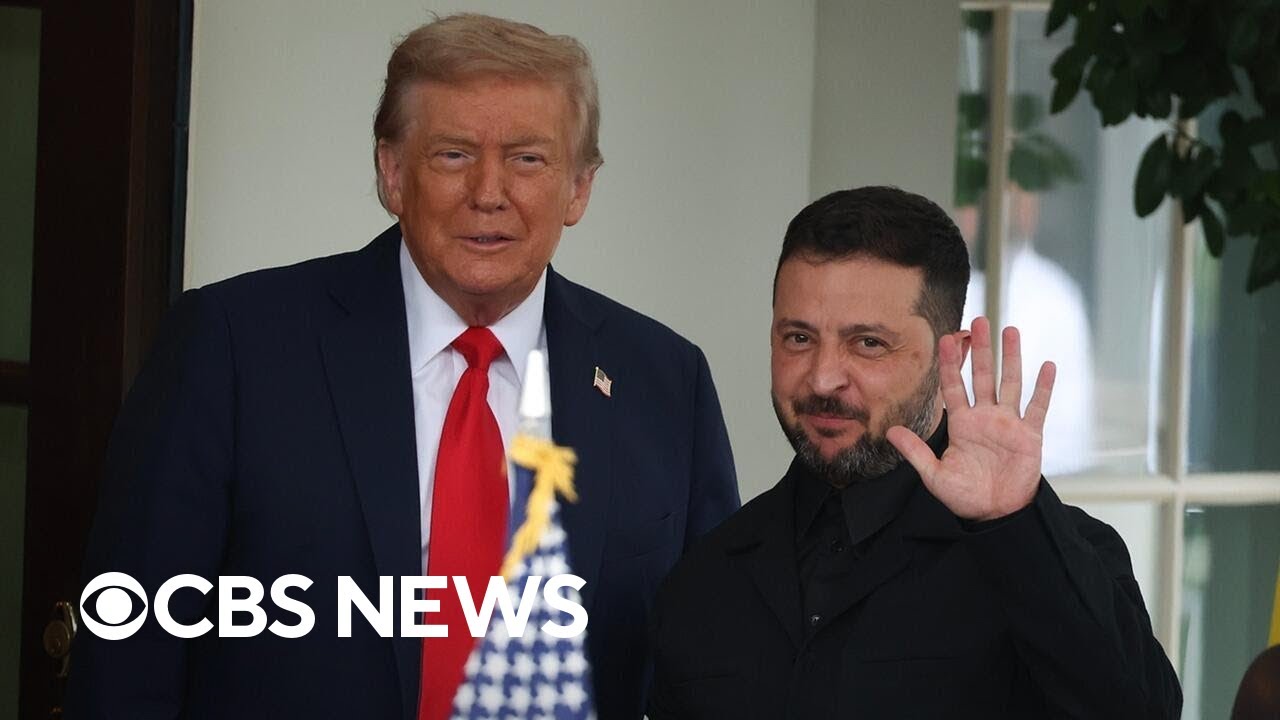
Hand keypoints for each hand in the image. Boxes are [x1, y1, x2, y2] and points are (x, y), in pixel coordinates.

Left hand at [886, 317, 1054, 521]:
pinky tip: (1047, 366)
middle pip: (982, 376)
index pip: (953, 387)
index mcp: (962, 423)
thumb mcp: (934, 475)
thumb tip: (889, 433)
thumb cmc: (965, 496)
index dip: (949, 364)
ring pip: (1010, 383)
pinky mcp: (1030, 435)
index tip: (944, 339)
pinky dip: (1043, 387)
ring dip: (1011, 357)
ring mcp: (1008, 423)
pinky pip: (1037, 407)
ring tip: (1009, 330)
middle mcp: (985, 417)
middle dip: (980, 349)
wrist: (994, 514)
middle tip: (978, 321)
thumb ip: (915, 452)